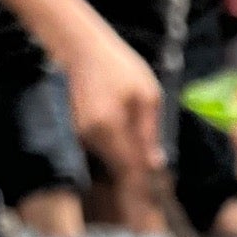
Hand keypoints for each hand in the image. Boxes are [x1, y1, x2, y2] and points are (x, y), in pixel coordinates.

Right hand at [64, 22, 164, 177]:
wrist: (79, 46)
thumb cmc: (118, 65)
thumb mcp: (147, 95)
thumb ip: (150, 132)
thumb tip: (156, 164)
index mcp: (109, 129)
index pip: (131, 170)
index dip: (146, 183)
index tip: (159, 190)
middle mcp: (90, 139)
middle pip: (119, 169)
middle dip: (137, 172)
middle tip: (153, 166)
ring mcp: (80, 137)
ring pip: (110, 161)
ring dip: (126, 159)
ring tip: (140, 145)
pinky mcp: (76, 132)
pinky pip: (101, 149)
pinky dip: (115, 148)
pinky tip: (124, 133)